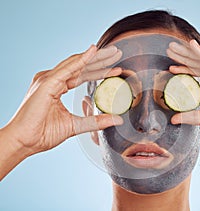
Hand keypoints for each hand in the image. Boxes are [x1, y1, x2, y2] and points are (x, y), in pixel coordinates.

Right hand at [2, 45, 122, 154]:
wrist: (24, 142)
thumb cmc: (43, 134)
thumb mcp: (76, 126)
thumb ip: (96, 121)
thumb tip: (117, 119)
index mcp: (57, 87)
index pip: (83, 75)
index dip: (100, 72)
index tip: (117, 70)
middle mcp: (52, 79)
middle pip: (81, 66)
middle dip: (101, 60)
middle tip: (118, 53)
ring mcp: (48, 79)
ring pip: (77, 64)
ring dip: (96, 57)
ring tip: (113, 52)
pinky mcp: (46, 83)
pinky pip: (68, 68)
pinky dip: (82, 59)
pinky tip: (94, 51)